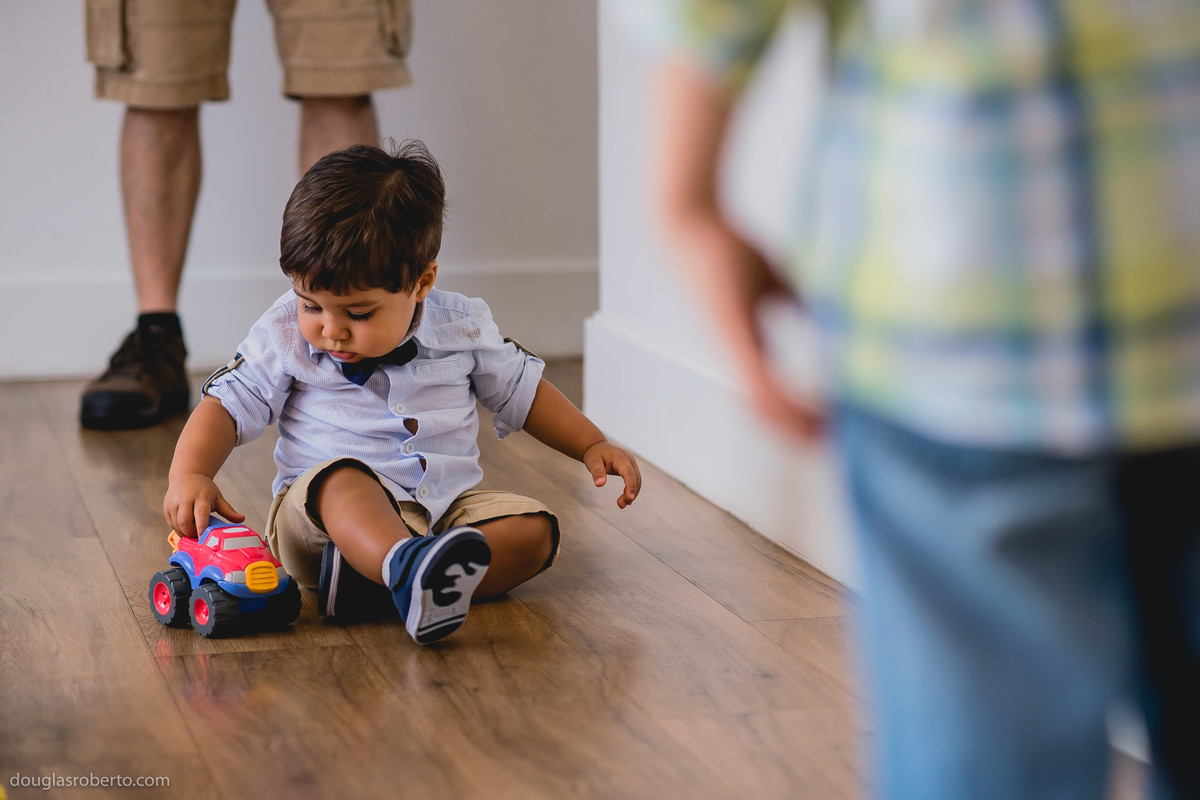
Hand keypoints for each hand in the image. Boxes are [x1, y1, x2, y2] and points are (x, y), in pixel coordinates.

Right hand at [163, 473, 243, 537]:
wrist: (186, 476)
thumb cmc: (204, 489)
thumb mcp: (218, 497)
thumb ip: (228, 510)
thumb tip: (242, 519)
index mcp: (201, 496)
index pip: (200, 515)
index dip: (201, 529)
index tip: (204, 540)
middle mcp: (185, 498)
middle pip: (185, 522)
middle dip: (191, 533)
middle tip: (199, 537)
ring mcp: (173, 502)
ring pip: (176, 524)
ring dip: (184, 532)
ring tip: (193, 532)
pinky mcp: (166, 506)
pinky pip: (171, 523)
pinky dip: (178, 529)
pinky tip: (185, 527)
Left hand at [582, 441, 641, 508]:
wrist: (597, 447)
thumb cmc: (595, 455)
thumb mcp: (592, 463)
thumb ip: (597, 473)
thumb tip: (599, 484)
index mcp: (621, 458)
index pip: (629, 473)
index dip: (630, 485)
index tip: (630, 498)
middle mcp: (629, 461)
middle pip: (635, 478)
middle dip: (631, 493)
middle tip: (620, 505)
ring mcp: (631, 464)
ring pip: (637, 481)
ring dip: (632, 493)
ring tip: (621, 505)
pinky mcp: (631, 468)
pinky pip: (635, 480)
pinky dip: (632, 490)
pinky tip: (626, 499)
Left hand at [670, 216, 822, 441]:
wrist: (691, 219)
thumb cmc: (727, 245)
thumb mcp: (776, 279)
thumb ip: (799, 302)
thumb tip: (833, 313)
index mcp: (745, 345)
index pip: (772, 396)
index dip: (799, 417)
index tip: (831, 428)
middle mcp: (736, 355)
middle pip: (766, 414)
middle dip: (798, 435)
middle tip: (834, 448)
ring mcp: (732, 348)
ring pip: (764, 408)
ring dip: (797, 428)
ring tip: (830, 438)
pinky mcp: (732, 335)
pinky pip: (762, 384)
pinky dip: (791, 404)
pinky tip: (819, 411)